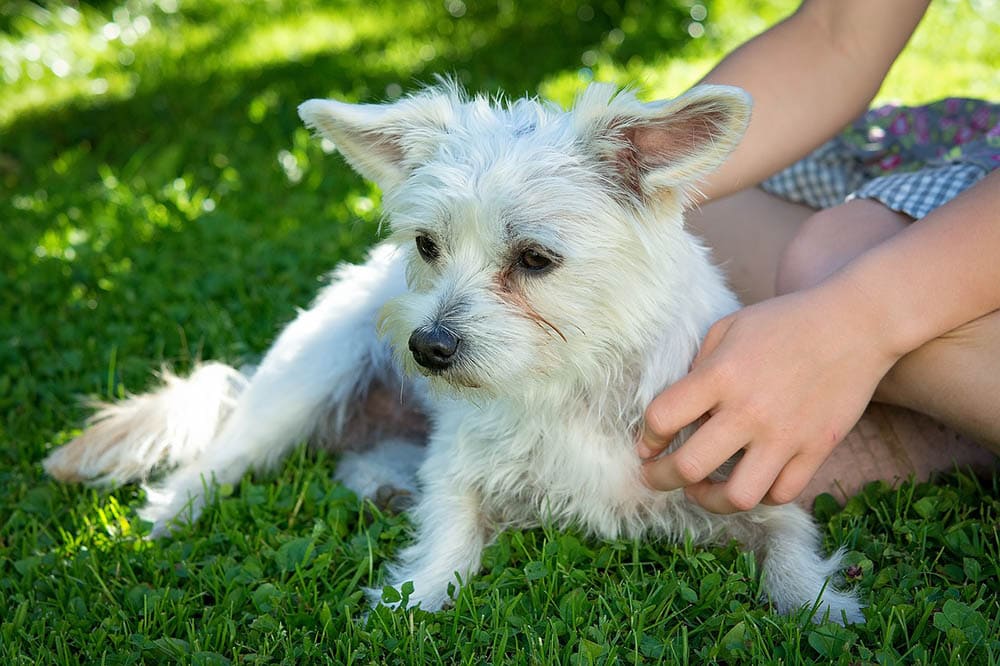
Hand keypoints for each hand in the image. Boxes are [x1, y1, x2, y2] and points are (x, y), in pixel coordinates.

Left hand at [639, 283, 900, 512]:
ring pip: (737, 497)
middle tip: (655, 477)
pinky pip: (780, 493)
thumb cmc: (785, 321)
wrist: (856, 323)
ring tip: (701, 489)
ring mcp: (785, 436)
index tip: (647, 443)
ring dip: (709, 499)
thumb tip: (680, 411)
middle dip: (660, 478)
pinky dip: (759, 494)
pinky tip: (747, 479)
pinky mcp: (816, 450)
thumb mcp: (729, 328)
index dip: (646, 436)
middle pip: (689, 467)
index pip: (662, 419)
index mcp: (721, 375)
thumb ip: (698, 368)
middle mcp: (749, 411)